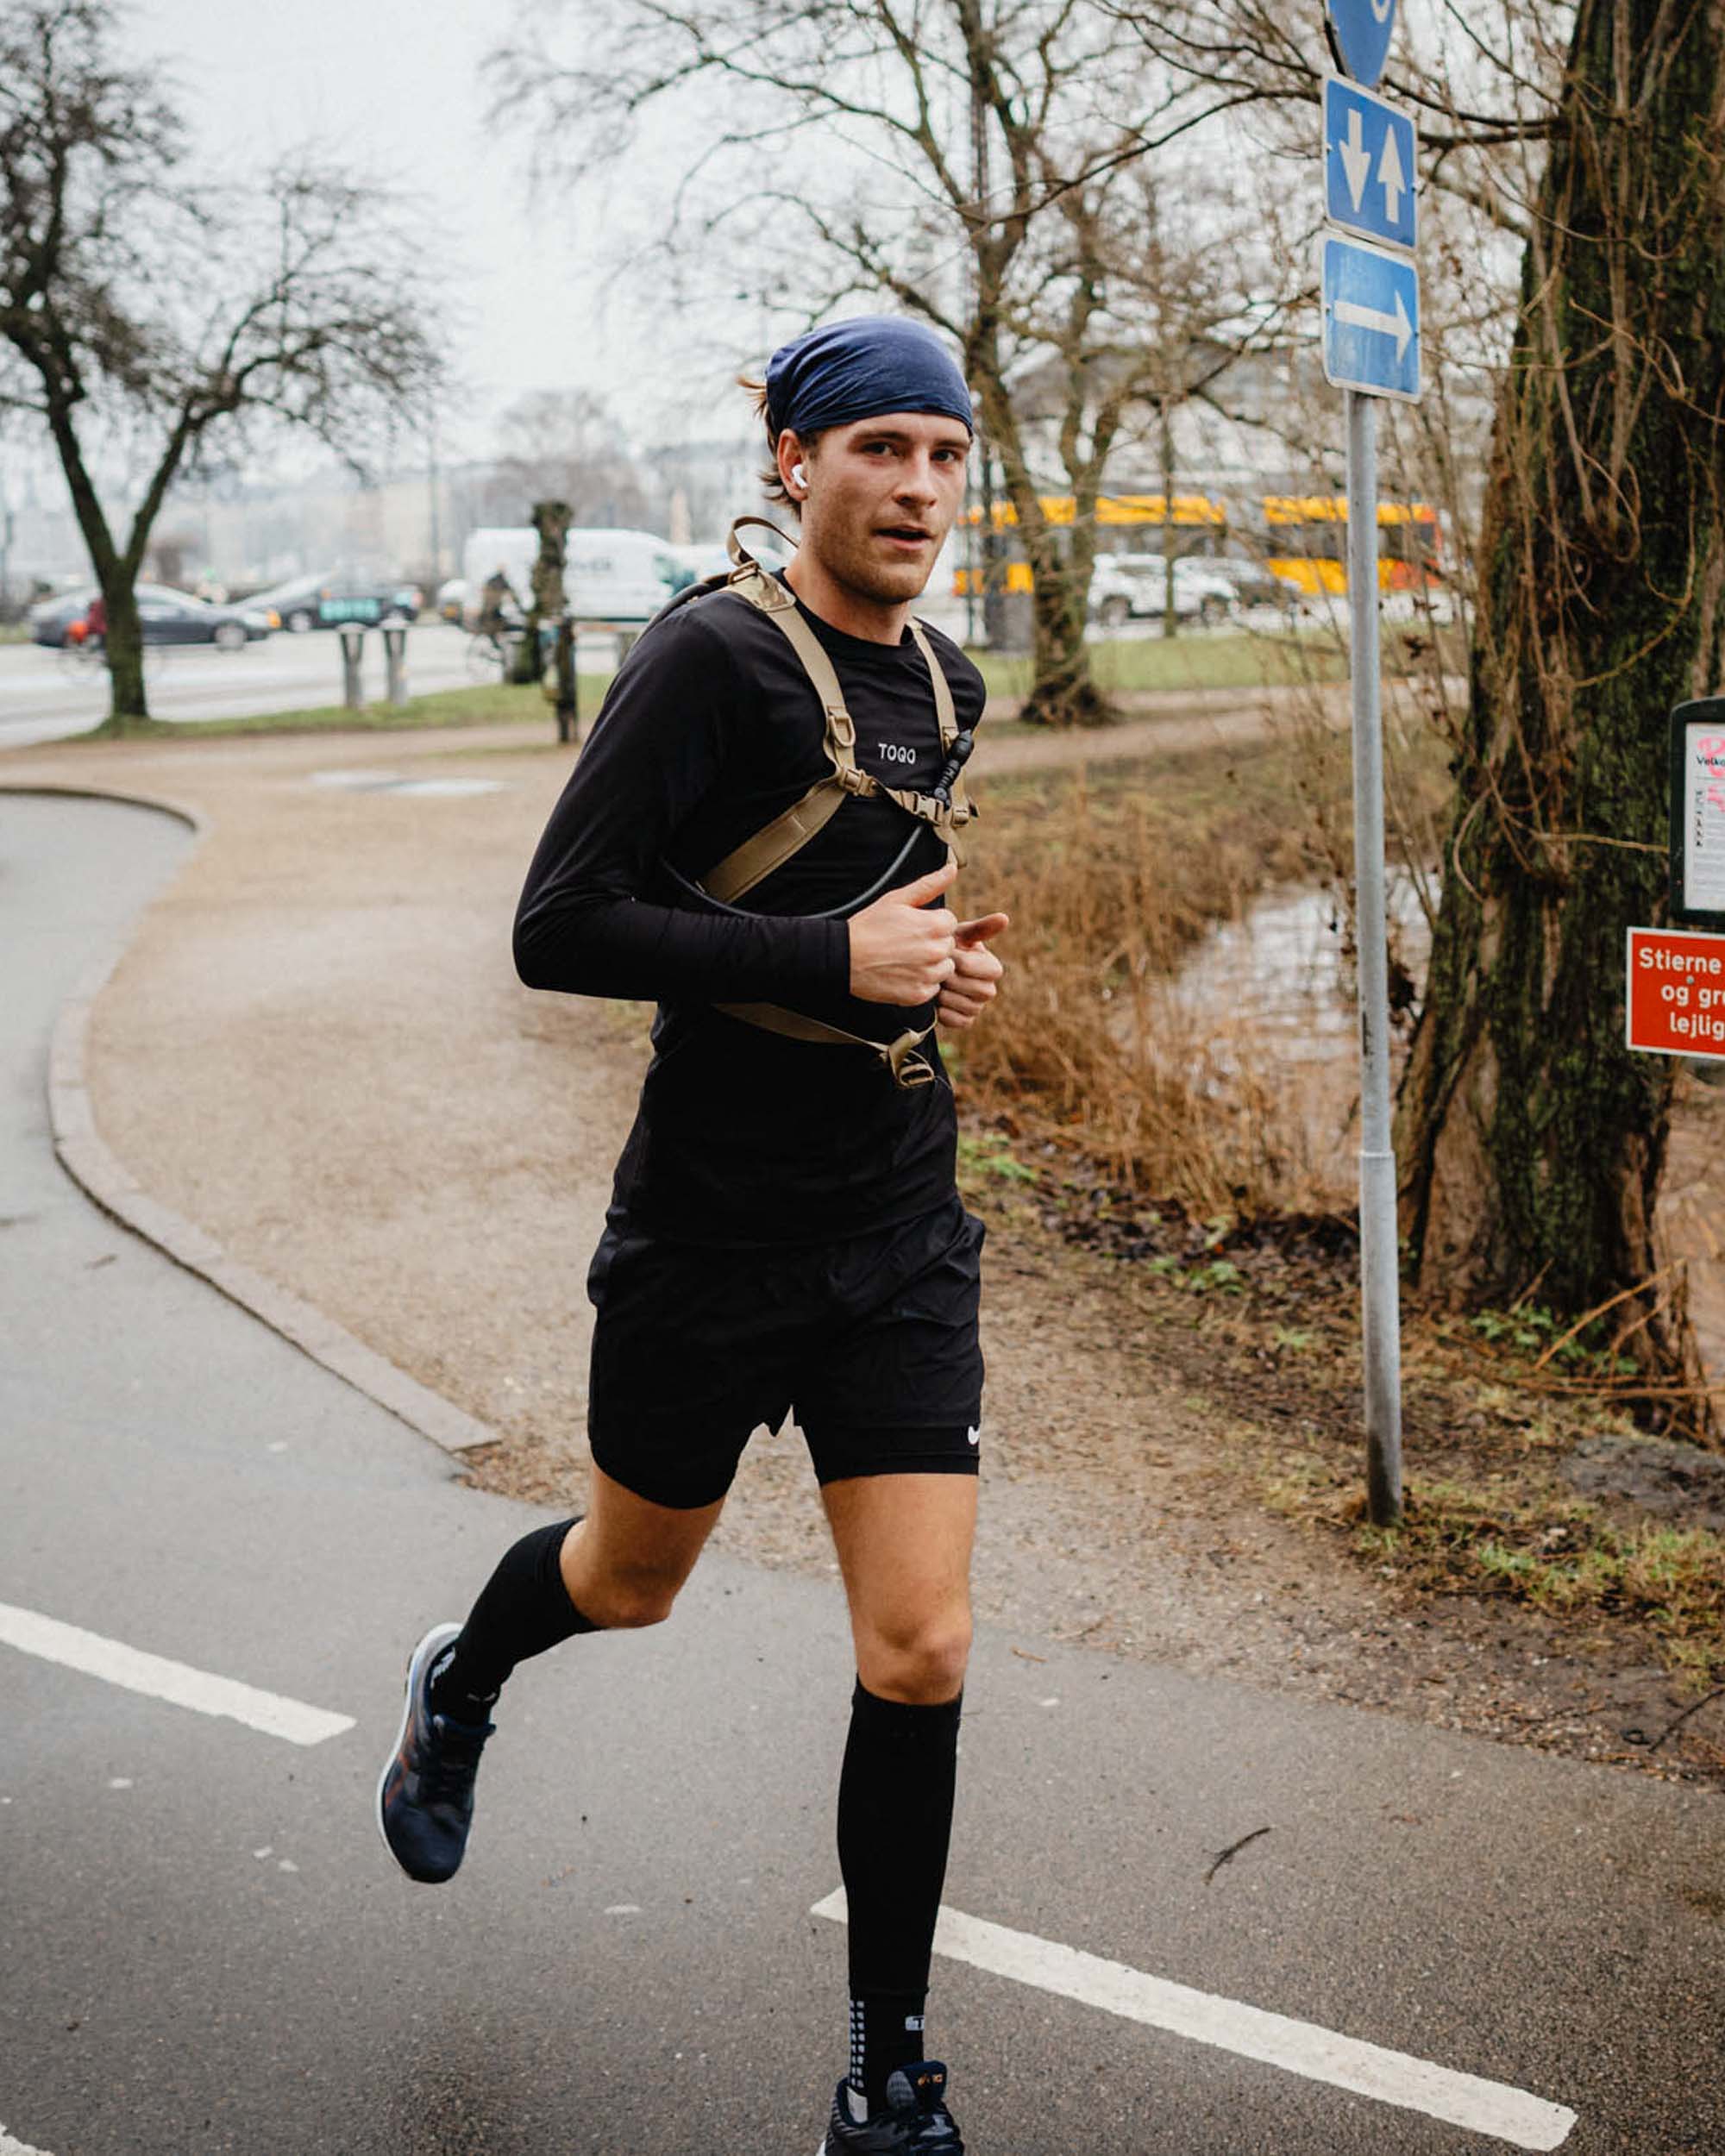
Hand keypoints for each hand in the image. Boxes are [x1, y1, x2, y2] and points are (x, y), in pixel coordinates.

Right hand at [848, 859, 959, 1005]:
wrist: (842, 957)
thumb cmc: (868, 926)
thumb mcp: (897, 899)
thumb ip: (929, 885)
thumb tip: (952, 868)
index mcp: (935, 925)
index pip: (950, 923)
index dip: (930, 924)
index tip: (911, 928)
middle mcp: (936, 951)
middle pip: (948, 946)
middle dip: (932, 944)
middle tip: (905, 944)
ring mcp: (928, 975)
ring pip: (944, 969)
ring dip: (929, 965)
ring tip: (904, 960)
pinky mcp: (918, 994)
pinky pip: (932, 988)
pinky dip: (920, 983)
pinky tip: (901, 974)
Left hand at [937, 912, 1009, 1030]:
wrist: (922, 969)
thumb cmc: (943, 948)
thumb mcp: (958, 935)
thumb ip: (980, 928)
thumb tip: (1004, 917)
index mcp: (992, 968)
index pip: (984, 968)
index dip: (961, 962)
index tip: (946, 954)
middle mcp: (989, 989)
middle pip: (978, 990)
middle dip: (952, 979)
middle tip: (936, 971)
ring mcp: (977, 1007)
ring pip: (968, 1006)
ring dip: (946, 996)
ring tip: (935, 984)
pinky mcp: (965, 1021)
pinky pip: (958, 1021)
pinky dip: (944, 1012)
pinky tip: (936, 1001)